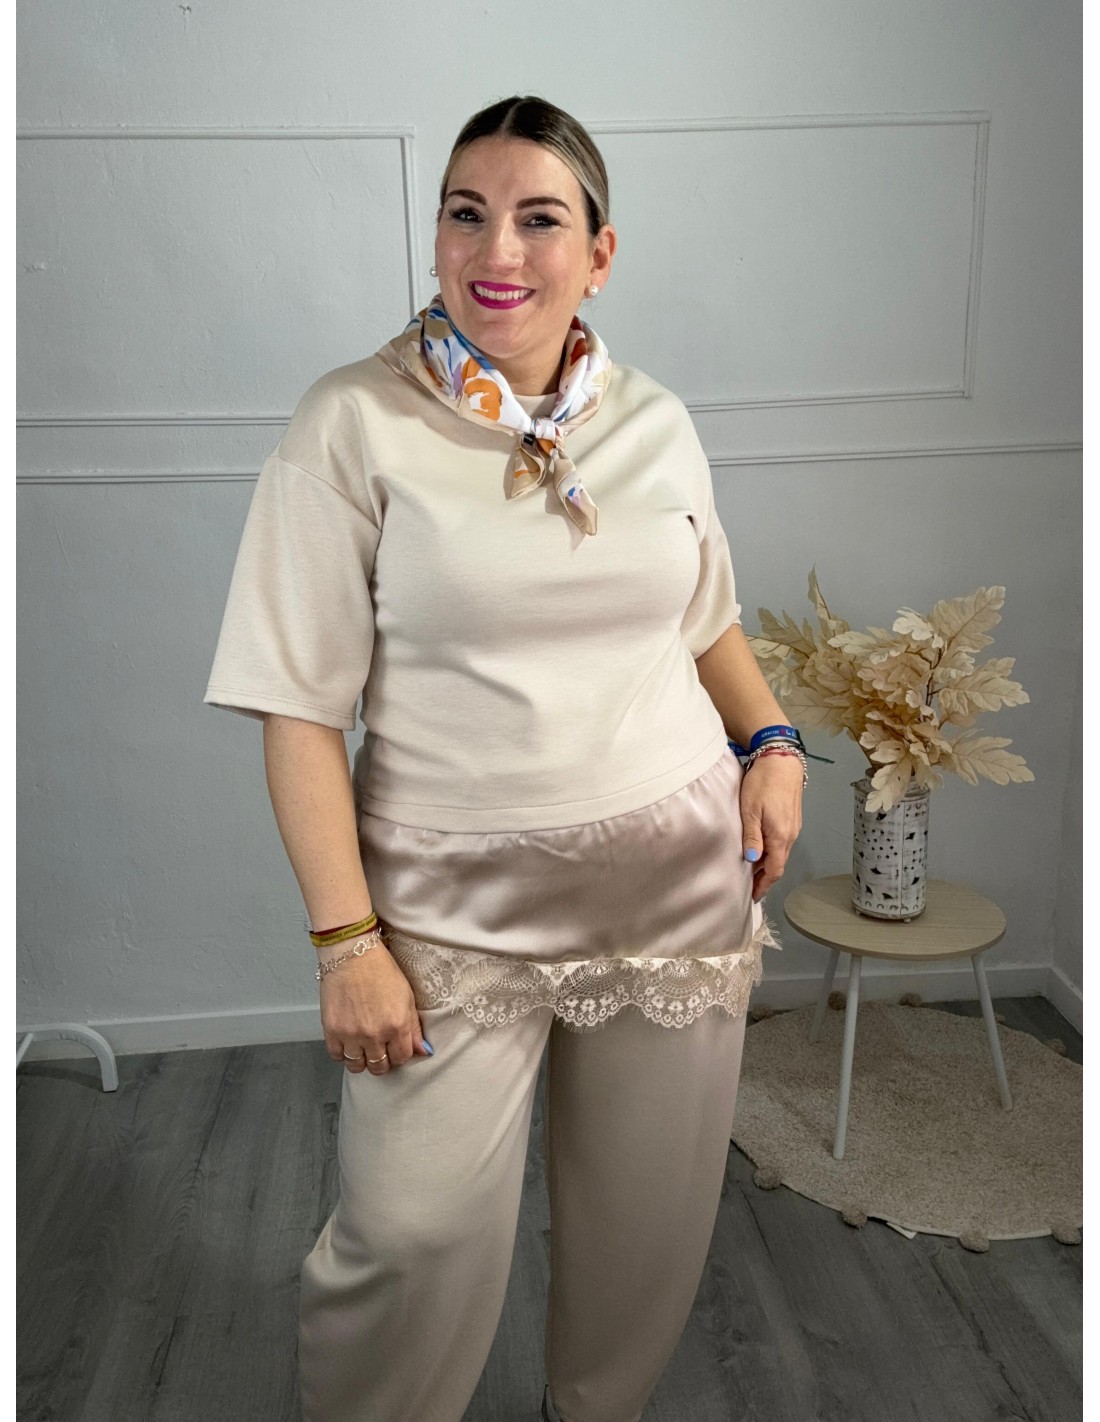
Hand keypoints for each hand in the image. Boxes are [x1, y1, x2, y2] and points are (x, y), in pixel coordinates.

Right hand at [319, 942, 432, 1074]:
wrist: (352, 954)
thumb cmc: (381, 970)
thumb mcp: (407, 997)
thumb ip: (414, 1028)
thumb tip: (423, 1051)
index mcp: (397, 1025)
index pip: (402, 1058)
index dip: (400, 1054)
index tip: (395, 1048)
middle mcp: (375, 1034)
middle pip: (380, 1067)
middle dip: (382, 1061)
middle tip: (379, 1049)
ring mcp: (352, 1034)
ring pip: (357, 1066)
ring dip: (362, 1060)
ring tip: (362, 1047)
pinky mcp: (332, 1030)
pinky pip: (337, 1056)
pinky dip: (342, 1052)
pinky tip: (347, 1041)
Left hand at [739, 754, 803, 900]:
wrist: (781, 760)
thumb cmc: (763, 783)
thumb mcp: (750, 810)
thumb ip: (752, 837)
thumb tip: (752, 861)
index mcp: (780, 836)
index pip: (774, 870)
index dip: (764, 885)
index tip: (753, 896)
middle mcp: (791, 835)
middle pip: (779, 864)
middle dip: (765, 878)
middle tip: (750, 886)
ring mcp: (794, 827)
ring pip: (781, 853)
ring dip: (768, 864)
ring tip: (752, 870)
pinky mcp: (792, 819)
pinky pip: (783, 842)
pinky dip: (772, 851)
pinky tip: (761, 849)